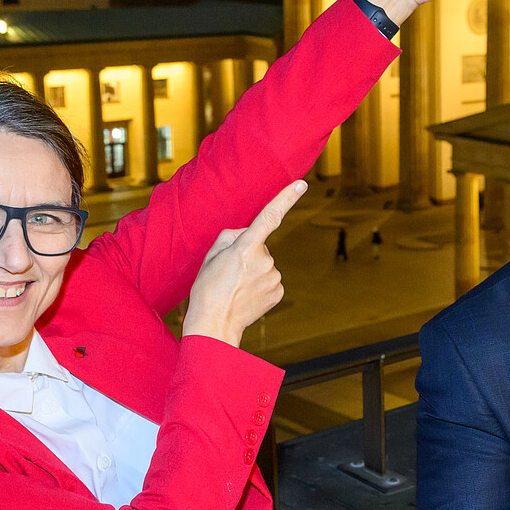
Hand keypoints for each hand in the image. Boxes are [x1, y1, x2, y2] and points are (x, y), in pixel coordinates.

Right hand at [182, 180, 308, 347]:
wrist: (214, 326)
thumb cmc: (207, 289)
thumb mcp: (210, 255)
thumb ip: (231, 237)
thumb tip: (248, 233)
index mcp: (245, 248)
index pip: (269, 217)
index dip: (286, 198)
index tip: (301, 183)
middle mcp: (264, 261)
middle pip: (259, 246)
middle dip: (247, 252)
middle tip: (229, 272)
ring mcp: (274, 277)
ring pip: (265, 264)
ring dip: (252, 270)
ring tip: (234, 286)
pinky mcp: (278, 291)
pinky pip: (269, 279)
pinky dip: (259, 284)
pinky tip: (246, 294)